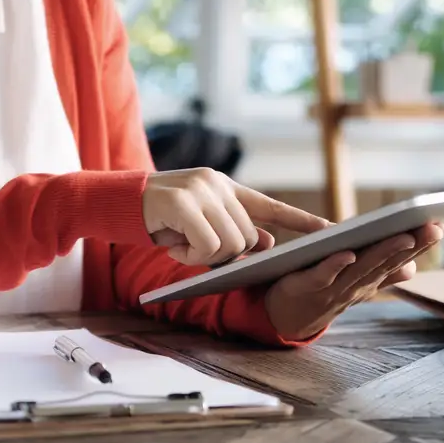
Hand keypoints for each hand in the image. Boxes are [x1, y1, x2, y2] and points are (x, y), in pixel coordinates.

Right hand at [142, 167, 330, 266]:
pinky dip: (190, 256)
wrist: (112, 201)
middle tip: (194, 251)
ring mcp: (199, 191)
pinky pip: (206, 246)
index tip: (331, 229)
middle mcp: (216, 184)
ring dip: (206, 258)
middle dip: (227, 255)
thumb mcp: (198, 222)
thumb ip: (231, 227)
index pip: (270, 204)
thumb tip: (268, 243)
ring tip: (181, 247)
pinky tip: (172, 246)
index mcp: (224, 186)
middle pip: (248, 237)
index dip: (301, 220)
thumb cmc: (156, 217)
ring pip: (230, 244)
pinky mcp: (182, 203)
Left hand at [263, 222, 443, 341]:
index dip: (420, 245)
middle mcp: (354, 285)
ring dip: (383, 253)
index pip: (398, 260)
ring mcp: (331, 288)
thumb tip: (413, 269)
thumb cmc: (320, 295)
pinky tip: (349, 253)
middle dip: (412, 245)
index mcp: (367, 281)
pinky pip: (322, 275)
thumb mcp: (354, 286)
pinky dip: (335, 265)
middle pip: (385, 262)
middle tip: (435, 227)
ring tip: (404, 235)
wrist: (284, 320)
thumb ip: (380, 276)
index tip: (443, 226)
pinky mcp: (304, 286)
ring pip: (361, 268)